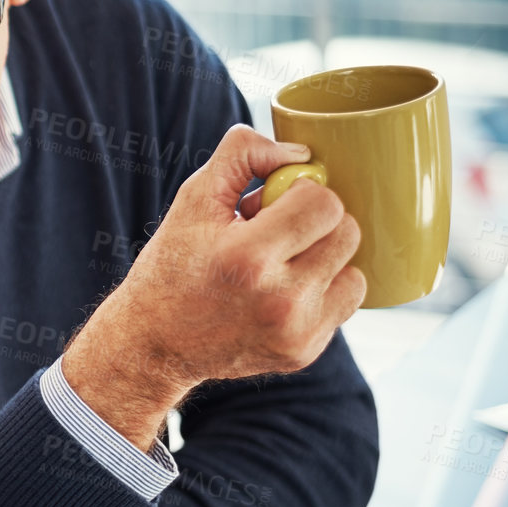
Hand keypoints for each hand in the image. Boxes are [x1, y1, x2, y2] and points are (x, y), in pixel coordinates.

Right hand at [64, 124, 365, 448]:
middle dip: (317, 222)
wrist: (153, 343)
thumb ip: (242, 156)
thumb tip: (300, 154)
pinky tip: (282, 294)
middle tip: (276, 232)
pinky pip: (344, 303)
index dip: (301, 193)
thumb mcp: (192, 200)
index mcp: (248, 257)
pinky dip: (321, 292)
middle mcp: (279, 300)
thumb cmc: (172, 265)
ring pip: (355, 270)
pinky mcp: (305, 352)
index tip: (272, 203)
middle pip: (347, 233)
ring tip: (281, 265)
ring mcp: (296, 332)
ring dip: (325, 259)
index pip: (324, 203)